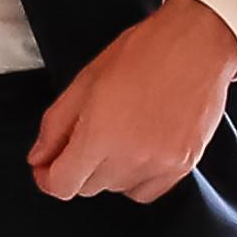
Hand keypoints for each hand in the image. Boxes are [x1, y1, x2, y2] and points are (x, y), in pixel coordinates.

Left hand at [29, 0, 236, 204]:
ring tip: (117, 135)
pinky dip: (135, 179)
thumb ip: (56, 125)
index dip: (47, 177)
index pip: (61, 185)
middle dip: (77, 168)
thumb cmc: (145, 53)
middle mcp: (129, 157)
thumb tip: (40, 156)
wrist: (197, 44)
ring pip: (116, 189)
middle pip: (87, 188)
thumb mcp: (86, 81)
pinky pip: (146, 192)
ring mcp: (159, 165)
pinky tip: (137, 151)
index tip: (46, 168)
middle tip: (84, 138)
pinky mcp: (183, 166)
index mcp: (99, 135)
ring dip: (108, 172)